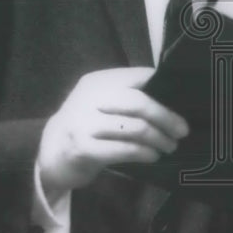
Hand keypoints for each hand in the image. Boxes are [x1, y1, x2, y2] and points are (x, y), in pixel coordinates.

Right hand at [36, 67, 187, 199]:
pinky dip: (143, 153)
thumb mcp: (101, 103)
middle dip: (165, 116)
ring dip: (158, 138)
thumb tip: (171, 100)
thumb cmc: (86, 126)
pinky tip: (153, 156)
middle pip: (138, 102)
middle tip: (182, 130)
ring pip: (134, 128)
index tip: (183, 100)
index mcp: (99, 81)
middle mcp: (91, 98)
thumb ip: (127, 96)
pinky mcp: (83, 149)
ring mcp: (85, 124)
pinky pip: (123, 150)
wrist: (49, 153)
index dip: (163, 87)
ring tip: (170, 145)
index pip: (139, 76)